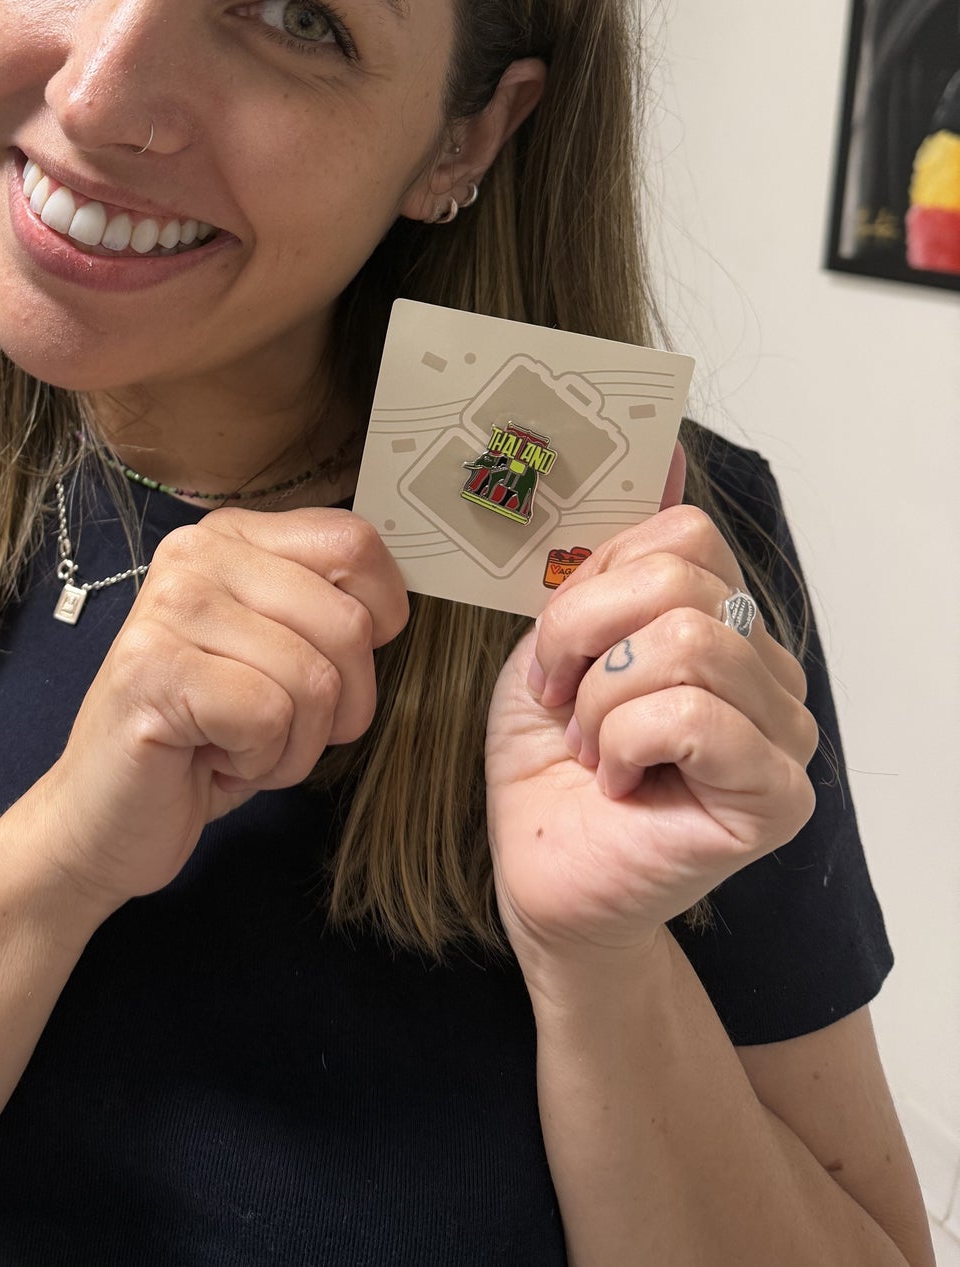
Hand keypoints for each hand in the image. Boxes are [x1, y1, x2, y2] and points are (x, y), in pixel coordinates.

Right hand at [35, 506, 407, 913]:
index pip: (354, 543)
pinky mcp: (154, 671)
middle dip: (339, 705)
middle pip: (347, 622)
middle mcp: (197, 555)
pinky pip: (270, 718)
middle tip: (279, 729)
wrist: (106, 819)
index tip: (336, 667)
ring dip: (295, 744)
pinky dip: (260, 762)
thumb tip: (401, 603)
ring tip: (240, 746)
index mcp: (233, 537)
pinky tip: (213, 759)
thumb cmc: (206, 740)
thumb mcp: (278, 654)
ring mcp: (169, 607)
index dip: (379, 620)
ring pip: (315, 678)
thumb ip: (325, 609)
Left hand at [483, 441, 818, 969]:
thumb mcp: (556, 639)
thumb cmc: (546, 762)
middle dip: (585, 638)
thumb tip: (666, 451)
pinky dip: (626, 740)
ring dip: (603, 699)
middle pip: (683, 580)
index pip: (687, 535)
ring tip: (593, 747)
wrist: (540, 875)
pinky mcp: (779, 795)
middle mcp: (769, 668)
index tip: (557, 650)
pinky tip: (620, 781)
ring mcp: (786, 732)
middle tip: (563, 705)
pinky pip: (693, 714)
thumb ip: (606, 557)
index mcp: (721, 620)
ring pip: (686, 642)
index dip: (596, 582)